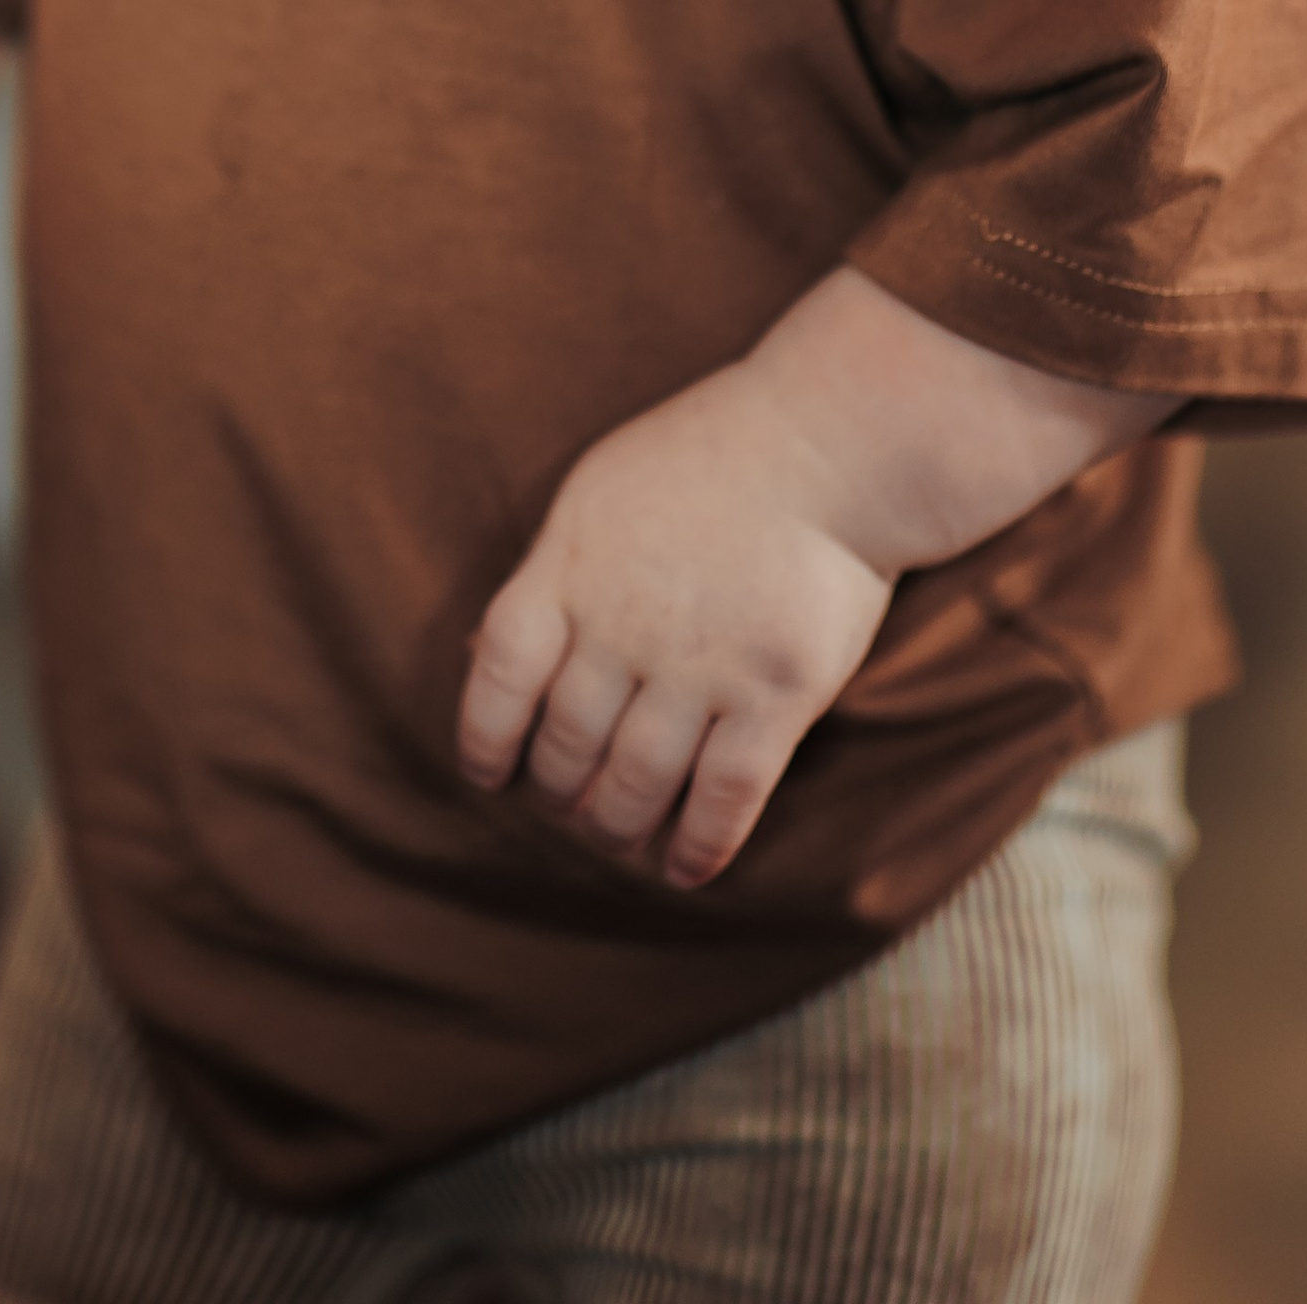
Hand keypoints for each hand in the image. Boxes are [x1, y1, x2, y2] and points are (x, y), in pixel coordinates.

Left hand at [455, 362, 894, 890]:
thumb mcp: (601, 492)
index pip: (499, 672)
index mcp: (572, 563)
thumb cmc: (710, 458)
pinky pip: (723, 797)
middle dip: (561, 792)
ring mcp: (702, 662)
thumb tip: (472, 658)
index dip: (483, 735)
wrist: (834, 437)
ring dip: (618, 827)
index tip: (490, 773)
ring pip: (636, 784)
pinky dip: (698, 845)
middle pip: (567, 742)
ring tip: (621, 836)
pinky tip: (685, 868)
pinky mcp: (776, 692)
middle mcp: (627, 622)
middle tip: (572, 806)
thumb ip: (547, 574)